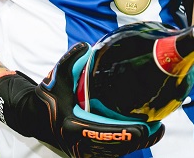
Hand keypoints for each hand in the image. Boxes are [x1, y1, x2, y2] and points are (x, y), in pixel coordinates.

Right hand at [0, 42, 163, 157]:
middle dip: (137, 140)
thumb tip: (83, 46)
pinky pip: (111, 153)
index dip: (125, 134)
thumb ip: (68, 60)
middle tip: (156, 128)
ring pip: (114, 153)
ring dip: (135, 145)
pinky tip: (143, 136)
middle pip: (114, 148)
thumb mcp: (56, 76)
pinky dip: (126, 146)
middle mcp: (78, 144)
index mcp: (72, 126)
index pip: (104, 134)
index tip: (143, 129)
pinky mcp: (87, 153)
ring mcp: (83, 151)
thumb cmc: (49, 97)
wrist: (37, 117)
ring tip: (154, 131)